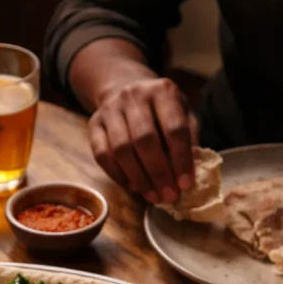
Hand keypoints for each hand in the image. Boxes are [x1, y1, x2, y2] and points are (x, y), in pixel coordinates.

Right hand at [88, 77, 198, 202]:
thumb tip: (187, 174)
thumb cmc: (160, 108)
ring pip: (121, 150)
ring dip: (138, 178)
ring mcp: (110, 109)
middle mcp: (134, 95)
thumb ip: (188, 139)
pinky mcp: (94, 124)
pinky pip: (102, 155)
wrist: (124, 87)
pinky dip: (118, 175)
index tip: (186, 185)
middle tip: (167, 196)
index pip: (174, 128)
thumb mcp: (183, 113)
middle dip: (158, 173)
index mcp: (163, 90)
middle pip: (144, 140)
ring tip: (152, 196)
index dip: (181, 159)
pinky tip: (132, 187)